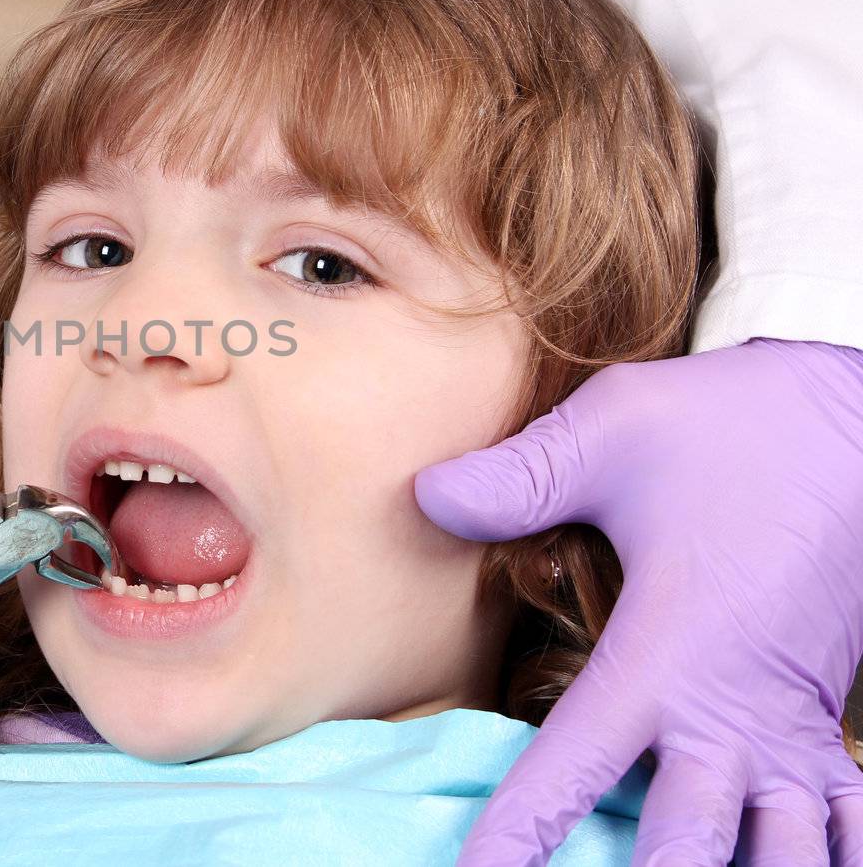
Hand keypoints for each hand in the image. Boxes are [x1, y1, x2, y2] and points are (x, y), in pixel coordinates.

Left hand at [416, 339, 862, 865]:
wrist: (853, 421)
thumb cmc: (732, 428)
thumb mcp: (616, 430)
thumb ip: (520, 477)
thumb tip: (424, 498)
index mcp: (664, 657)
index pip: (571, 772)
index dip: (520, 838)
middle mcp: (731, 715)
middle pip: (684, 851)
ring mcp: (789, 732)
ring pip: (778, 859)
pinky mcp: (826, 727)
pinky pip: (844, 828)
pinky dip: (821, 860)